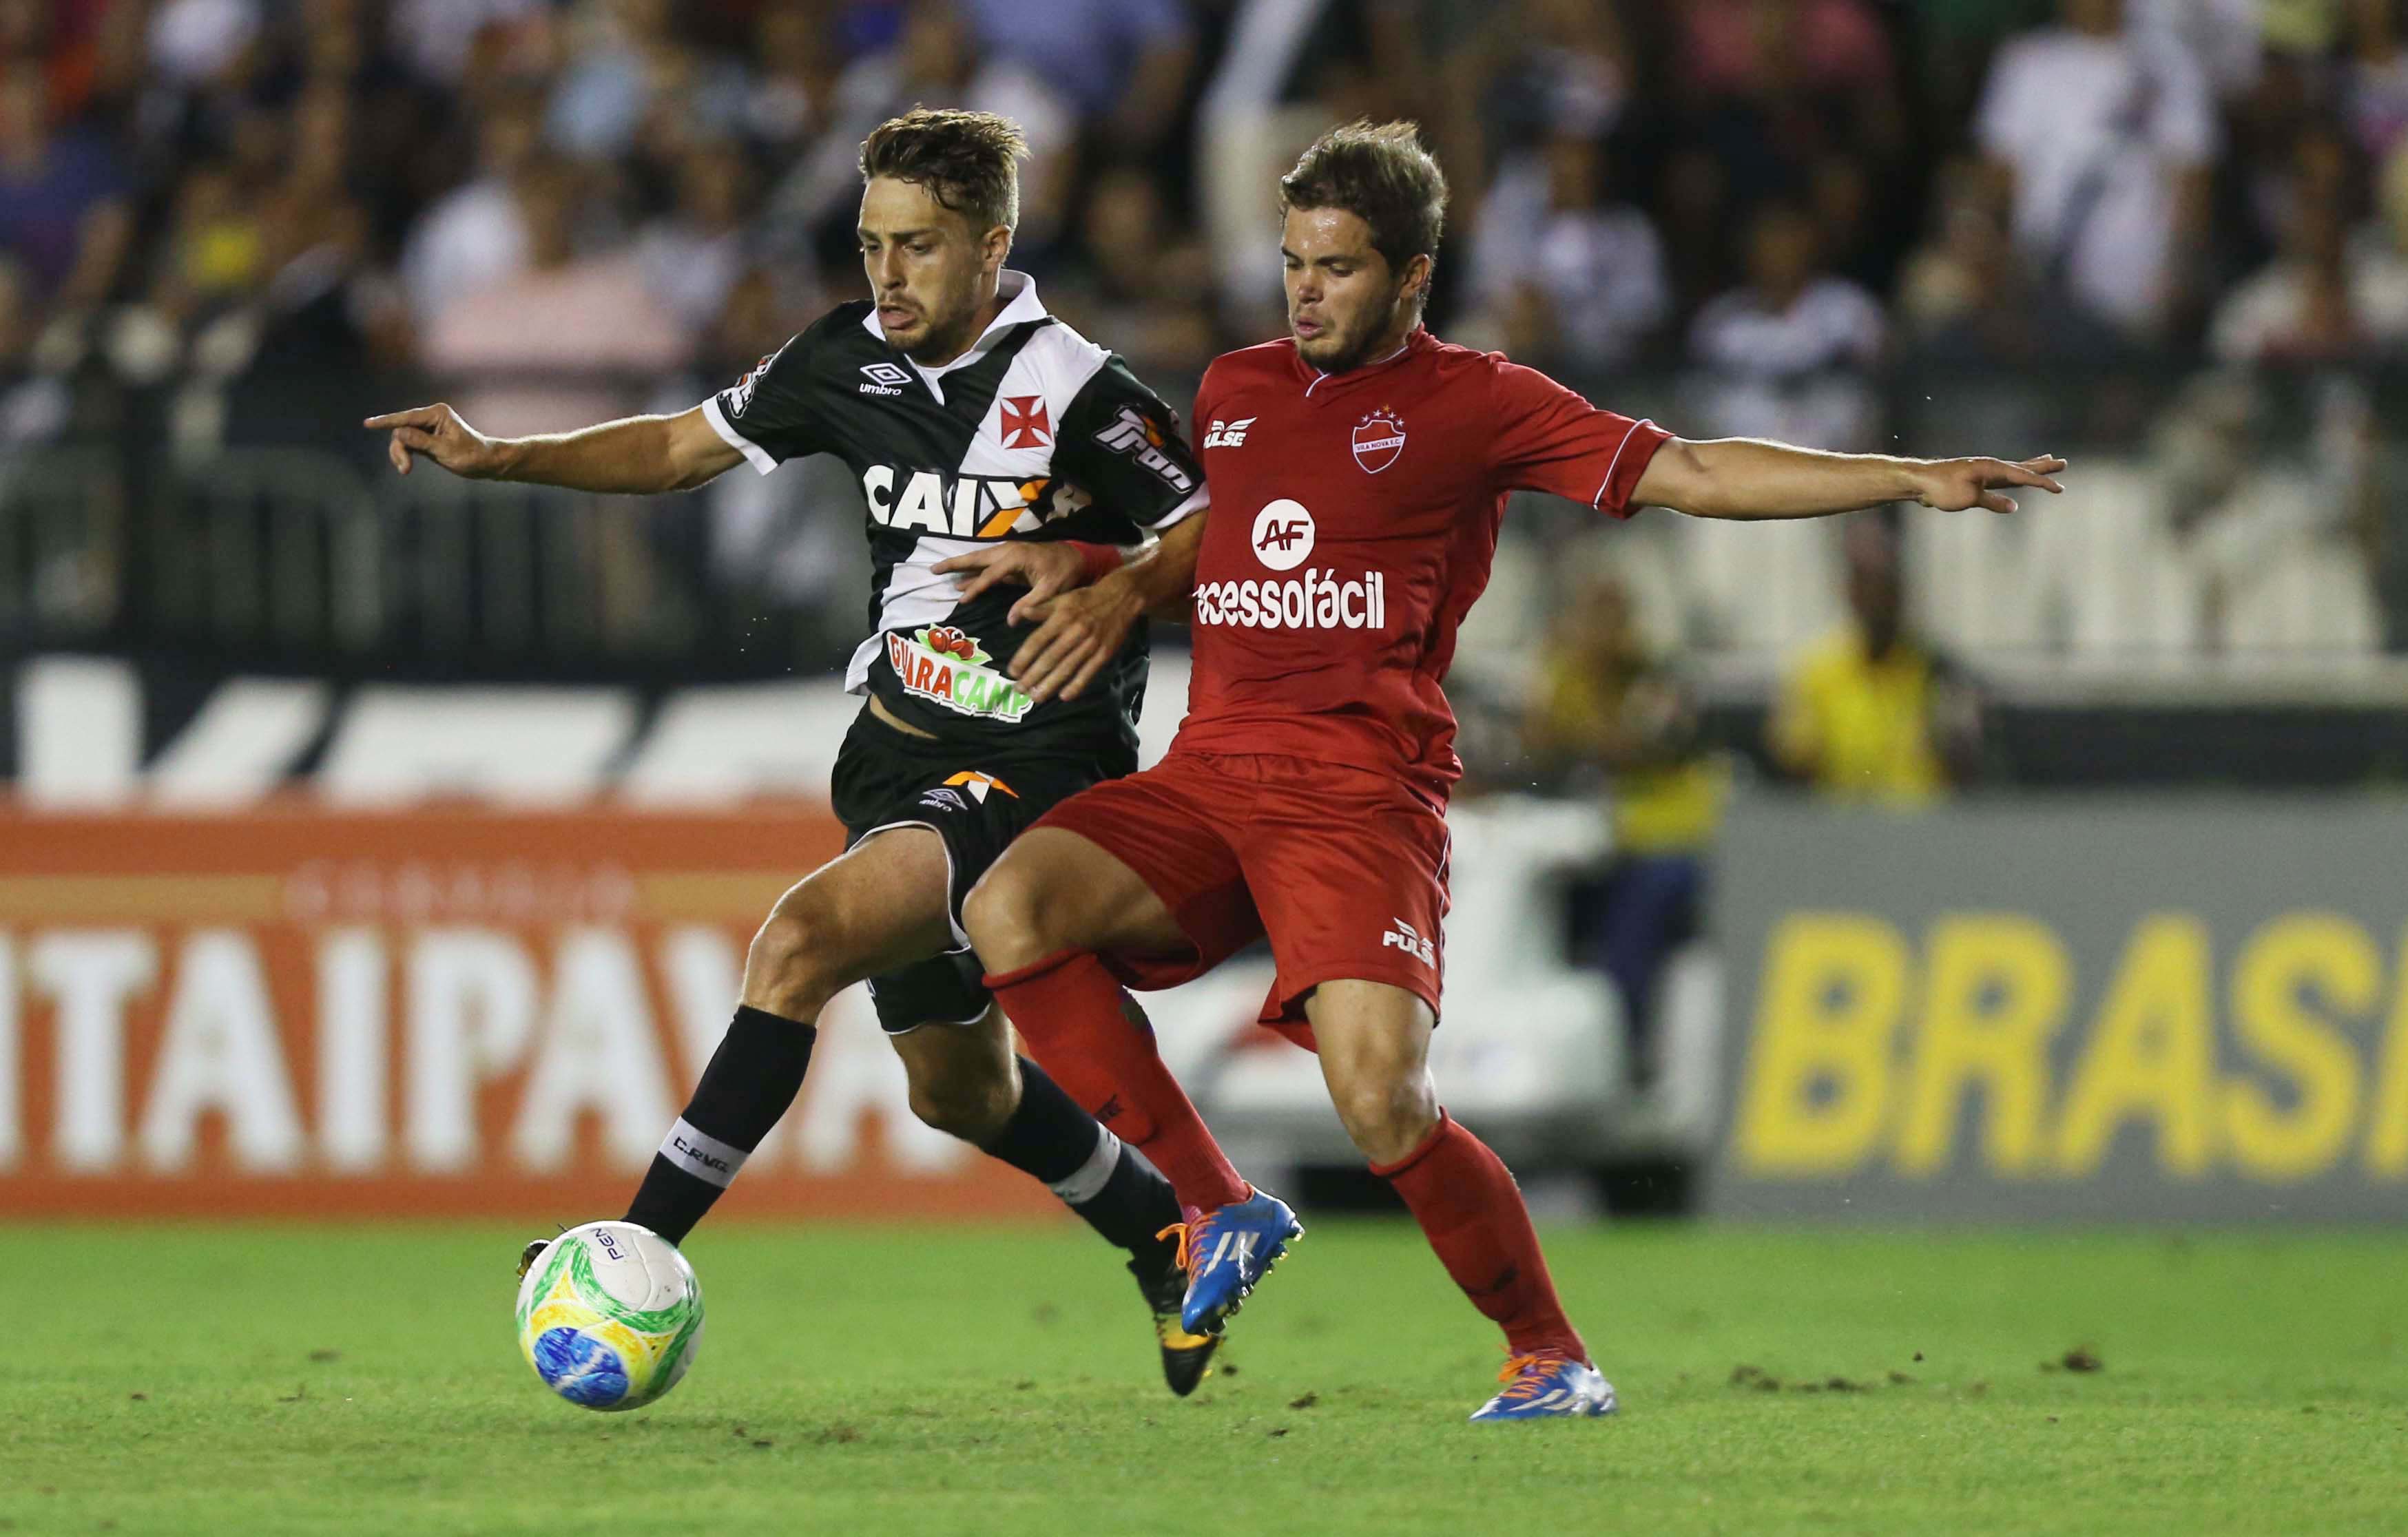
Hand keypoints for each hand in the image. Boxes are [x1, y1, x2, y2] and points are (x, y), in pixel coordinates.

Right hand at [363, 402, 505, 478]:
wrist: (486, 463)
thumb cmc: (471, 455)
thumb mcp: (445, 450)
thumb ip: (421, 441)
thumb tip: (398, 433)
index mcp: (437, 414)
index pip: (406, 417)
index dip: (386, 421)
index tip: (368, 424)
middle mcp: (431, 417)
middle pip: (401, 429)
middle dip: (399, 448)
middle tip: (404, 469)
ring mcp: (428, 428)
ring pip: (402, 438)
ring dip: (400, 454)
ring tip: (405, 470)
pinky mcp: (426, 439)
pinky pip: (408, 444)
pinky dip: (405, 455)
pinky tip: (406, 467)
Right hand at [931, 541, 1085, 625]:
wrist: (1076, 556)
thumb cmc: (1065, 572)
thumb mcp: (1051, 590)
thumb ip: (1030, 604)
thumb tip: (1010, 622)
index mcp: (1016, 557)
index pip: (991, 574)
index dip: (976, 587)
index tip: (962, 600)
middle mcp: (1008, 551)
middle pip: (976, 558)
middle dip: (954, 564)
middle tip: (932, 569)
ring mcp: (1007, 554)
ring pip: (978, 560)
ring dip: (960, 566)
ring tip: (939, 571)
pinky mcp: (1009, 561)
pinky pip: (986, 566)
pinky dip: (973, 573)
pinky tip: (961, 582)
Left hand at [1008, 576, 1142, 702]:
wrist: (1122, 598)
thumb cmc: (1087, 599)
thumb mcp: (1063, 598)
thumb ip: (1042, 608)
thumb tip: (1021, 613)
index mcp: (1061, 618)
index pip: (1037, 641)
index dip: (1023, 658)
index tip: (1012, 672)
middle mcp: (1074, 632)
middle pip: (1049, 658)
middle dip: (1032, 676)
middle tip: (1019, 689)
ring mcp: (1090, 644)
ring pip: (1066, 669)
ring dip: (1049, 685)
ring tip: (1036, 697)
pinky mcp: (1104, 654)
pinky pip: (1088, 673)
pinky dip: (1076, 686)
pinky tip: (1063, 696)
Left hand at [1910, 455, 2066, 514]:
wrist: (1920, 481)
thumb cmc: (1942, 488)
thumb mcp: (1969, 498)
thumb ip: (1992, 502)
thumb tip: (2015, 506)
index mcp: (1992, 468)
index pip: (2023, 476)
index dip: (2042, 483)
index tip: (2060, 489)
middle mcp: (1991, 466)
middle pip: (2023, 467)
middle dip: (2043, 466)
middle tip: (2064, 463)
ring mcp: (1985, 472)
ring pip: (2015, 470)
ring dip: (2032, 466)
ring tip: (2049, 460)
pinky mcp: (1978, 479)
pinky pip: (2003, 477)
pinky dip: (2015, 475)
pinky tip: (2018, 476)